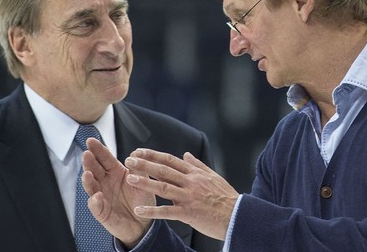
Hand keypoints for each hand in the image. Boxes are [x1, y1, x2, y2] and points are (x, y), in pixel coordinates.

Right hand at [82, 138, 154, 248]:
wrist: (144, 223)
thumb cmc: (142, 199)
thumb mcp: (144, 182)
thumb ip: (139, 169)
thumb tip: (135, 154)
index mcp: (116, 172)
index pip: (105, 158)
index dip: (98, 150)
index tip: (91, 140)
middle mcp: (106, 182)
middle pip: (95, 169)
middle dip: (90, 162)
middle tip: (86, 154)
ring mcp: (102, 196)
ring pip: (91, 186)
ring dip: (88, 181)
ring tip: (87, 174)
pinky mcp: (102, 212)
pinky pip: (96, 206)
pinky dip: (95, 202)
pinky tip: (96, 196)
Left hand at [123, 148, 238, 239]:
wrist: (238, 216)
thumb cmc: (226, 197)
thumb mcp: (213, 176)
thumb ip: (197, 165)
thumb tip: (186, 154)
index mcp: (195, 173)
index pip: (170, 160)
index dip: (153, 155)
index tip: (138, 151)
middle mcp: (191, 182)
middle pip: (164, 170)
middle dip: (145, 164)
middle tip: (128, 159)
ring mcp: (189, 197)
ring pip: (164, 188)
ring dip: (145, 183)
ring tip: (130, 178)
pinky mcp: (189, 213)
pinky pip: (168, 212)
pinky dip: (153, 211)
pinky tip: (139, 210)